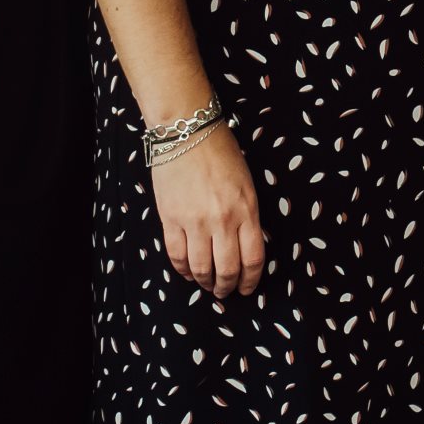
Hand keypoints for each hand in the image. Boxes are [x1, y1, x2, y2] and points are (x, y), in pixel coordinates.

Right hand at [153, 123, 268, 296]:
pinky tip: (187, 272)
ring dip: (204, 282)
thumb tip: (243, 247)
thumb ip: (247, 216)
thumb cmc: (221, 153)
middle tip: (224, 292)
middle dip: (227, 287)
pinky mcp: (170, 218)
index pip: (253, 259)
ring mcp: (195, 221)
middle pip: (227, 269)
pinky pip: (176, 255)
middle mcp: (223, 220)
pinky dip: (183, 270)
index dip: (251, 281)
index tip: (248, 289)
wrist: (187, 131)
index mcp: (247, 210)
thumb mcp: (247, 185)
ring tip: (206, 285)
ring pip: (201, 268)